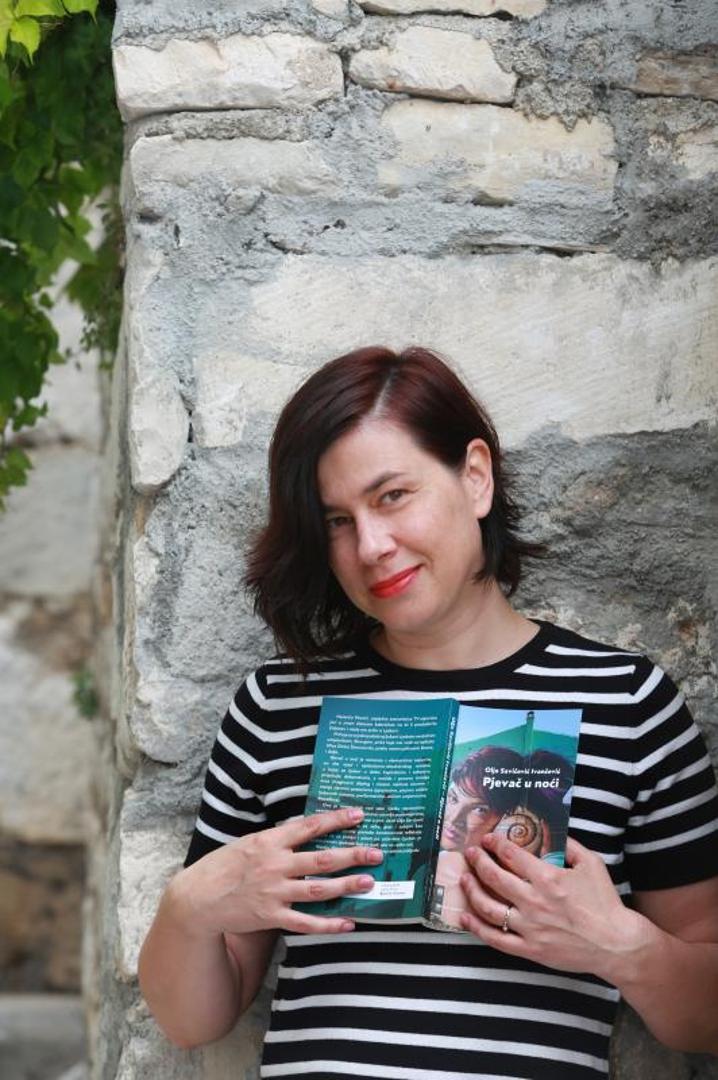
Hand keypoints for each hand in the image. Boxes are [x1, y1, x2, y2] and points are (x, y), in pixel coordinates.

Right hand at [171, 806, 382, 937]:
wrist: (197, 899)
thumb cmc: (224, 867)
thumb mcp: (249, 843)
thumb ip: (277, 840)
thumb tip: (306, 830)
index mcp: (269, 842)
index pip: (310, 827)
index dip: (336, 820)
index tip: (359, 815)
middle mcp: (275, 865)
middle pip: (322, 860)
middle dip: (352, 856)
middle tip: (377, 853)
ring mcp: (274, 893)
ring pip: (318, 890)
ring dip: (346, 886)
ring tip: (369, 883)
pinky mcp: (271, 917)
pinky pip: (305, 923)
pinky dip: (328, 925)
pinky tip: (348, 923)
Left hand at [459, 833, 643, 980]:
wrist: (616, 944)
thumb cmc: (605, 902)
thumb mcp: (591, 863)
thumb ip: (570, 845)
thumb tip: (553, 832)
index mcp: (547, 878)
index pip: (511, 855)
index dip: (495, 844)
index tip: (487, 839)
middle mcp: (534, 901)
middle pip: (494, 877)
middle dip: (477, 861)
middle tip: (469, 853)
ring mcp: (530, 927)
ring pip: (488, 907)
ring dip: (471, 890)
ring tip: (463, 879)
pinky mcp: (530, 949)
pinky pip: (496, 939)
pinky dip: (476, 927)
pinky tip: (465, 916)